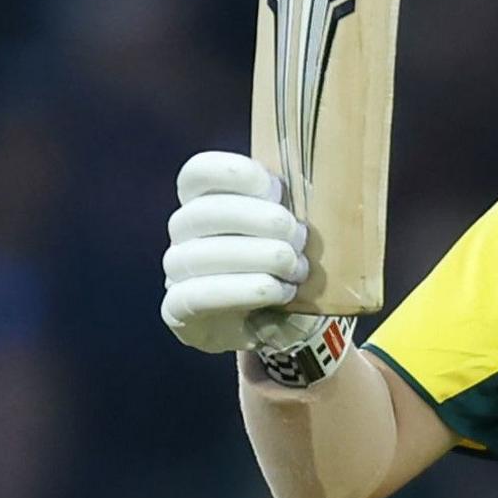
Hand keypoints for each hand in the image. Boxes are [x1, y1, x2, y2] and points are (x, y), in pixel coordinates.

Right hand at [161, 152, 320, 352]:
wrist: (272, 325)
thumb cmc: (283, 263)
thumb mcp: (289, 227)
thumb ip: (289, 203)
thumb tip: (321, 178)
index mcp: (207, 200)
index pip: (199, 172)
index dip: (235, 173)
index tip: (275, 188)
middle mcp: (184, 231)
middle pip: (205, 212)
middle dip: (261, 221)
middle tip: (299, 239)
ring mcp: (176, 270)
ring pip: (202, 254)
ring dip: (260, 259)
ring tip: (296, 269)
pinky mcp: (178, 309)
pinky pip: (198, 295)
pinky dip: (245, 290)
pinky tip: (277, 291)